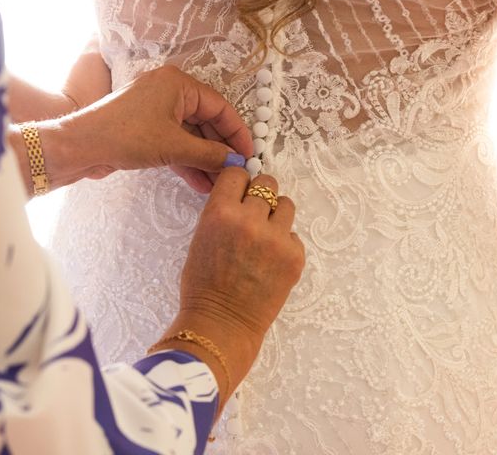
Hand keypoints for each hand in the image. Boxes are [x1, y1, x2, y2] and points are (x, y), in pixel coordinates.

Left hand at [15, 65, 253, 193]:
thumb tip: (237, 163)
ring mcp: (156, 112)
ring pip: (190, 137)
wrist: (80, 147)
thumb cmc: (125, 136)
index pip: (220, 107)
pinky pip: (175, 144)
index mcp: (178, 84)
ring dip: (205, 161)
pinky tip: (201, 184)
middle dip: (220, 150)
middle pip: (206, 122)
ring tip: (220, 185)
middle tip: (236, 173)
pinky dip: (187, 162)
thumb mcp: (174, 146)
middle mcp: (169, 92)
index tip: (249, 155)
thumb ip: (210, 154)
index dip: (237, 132)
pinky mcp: (146, 130)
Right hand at [153, 168, 304, 404]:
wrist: (221, 323)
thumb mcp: (201, 238)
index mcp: (220, 213)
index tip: (240, 192)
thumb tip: (242, 195)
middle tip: (255, 213)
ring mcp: (276, 238)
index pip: (238, 173)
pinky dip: (284, 244)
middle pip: (267, 183)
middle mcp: (250, 220)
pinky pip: (294, 235)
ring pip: (286, 205)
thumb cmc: (203, 285)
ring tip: (265, 237)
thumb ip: (222, 212)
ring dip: (276, 216)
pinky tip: (270, 262)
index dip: (239, 182)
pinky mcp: (295, 256)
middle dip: (261, 195)